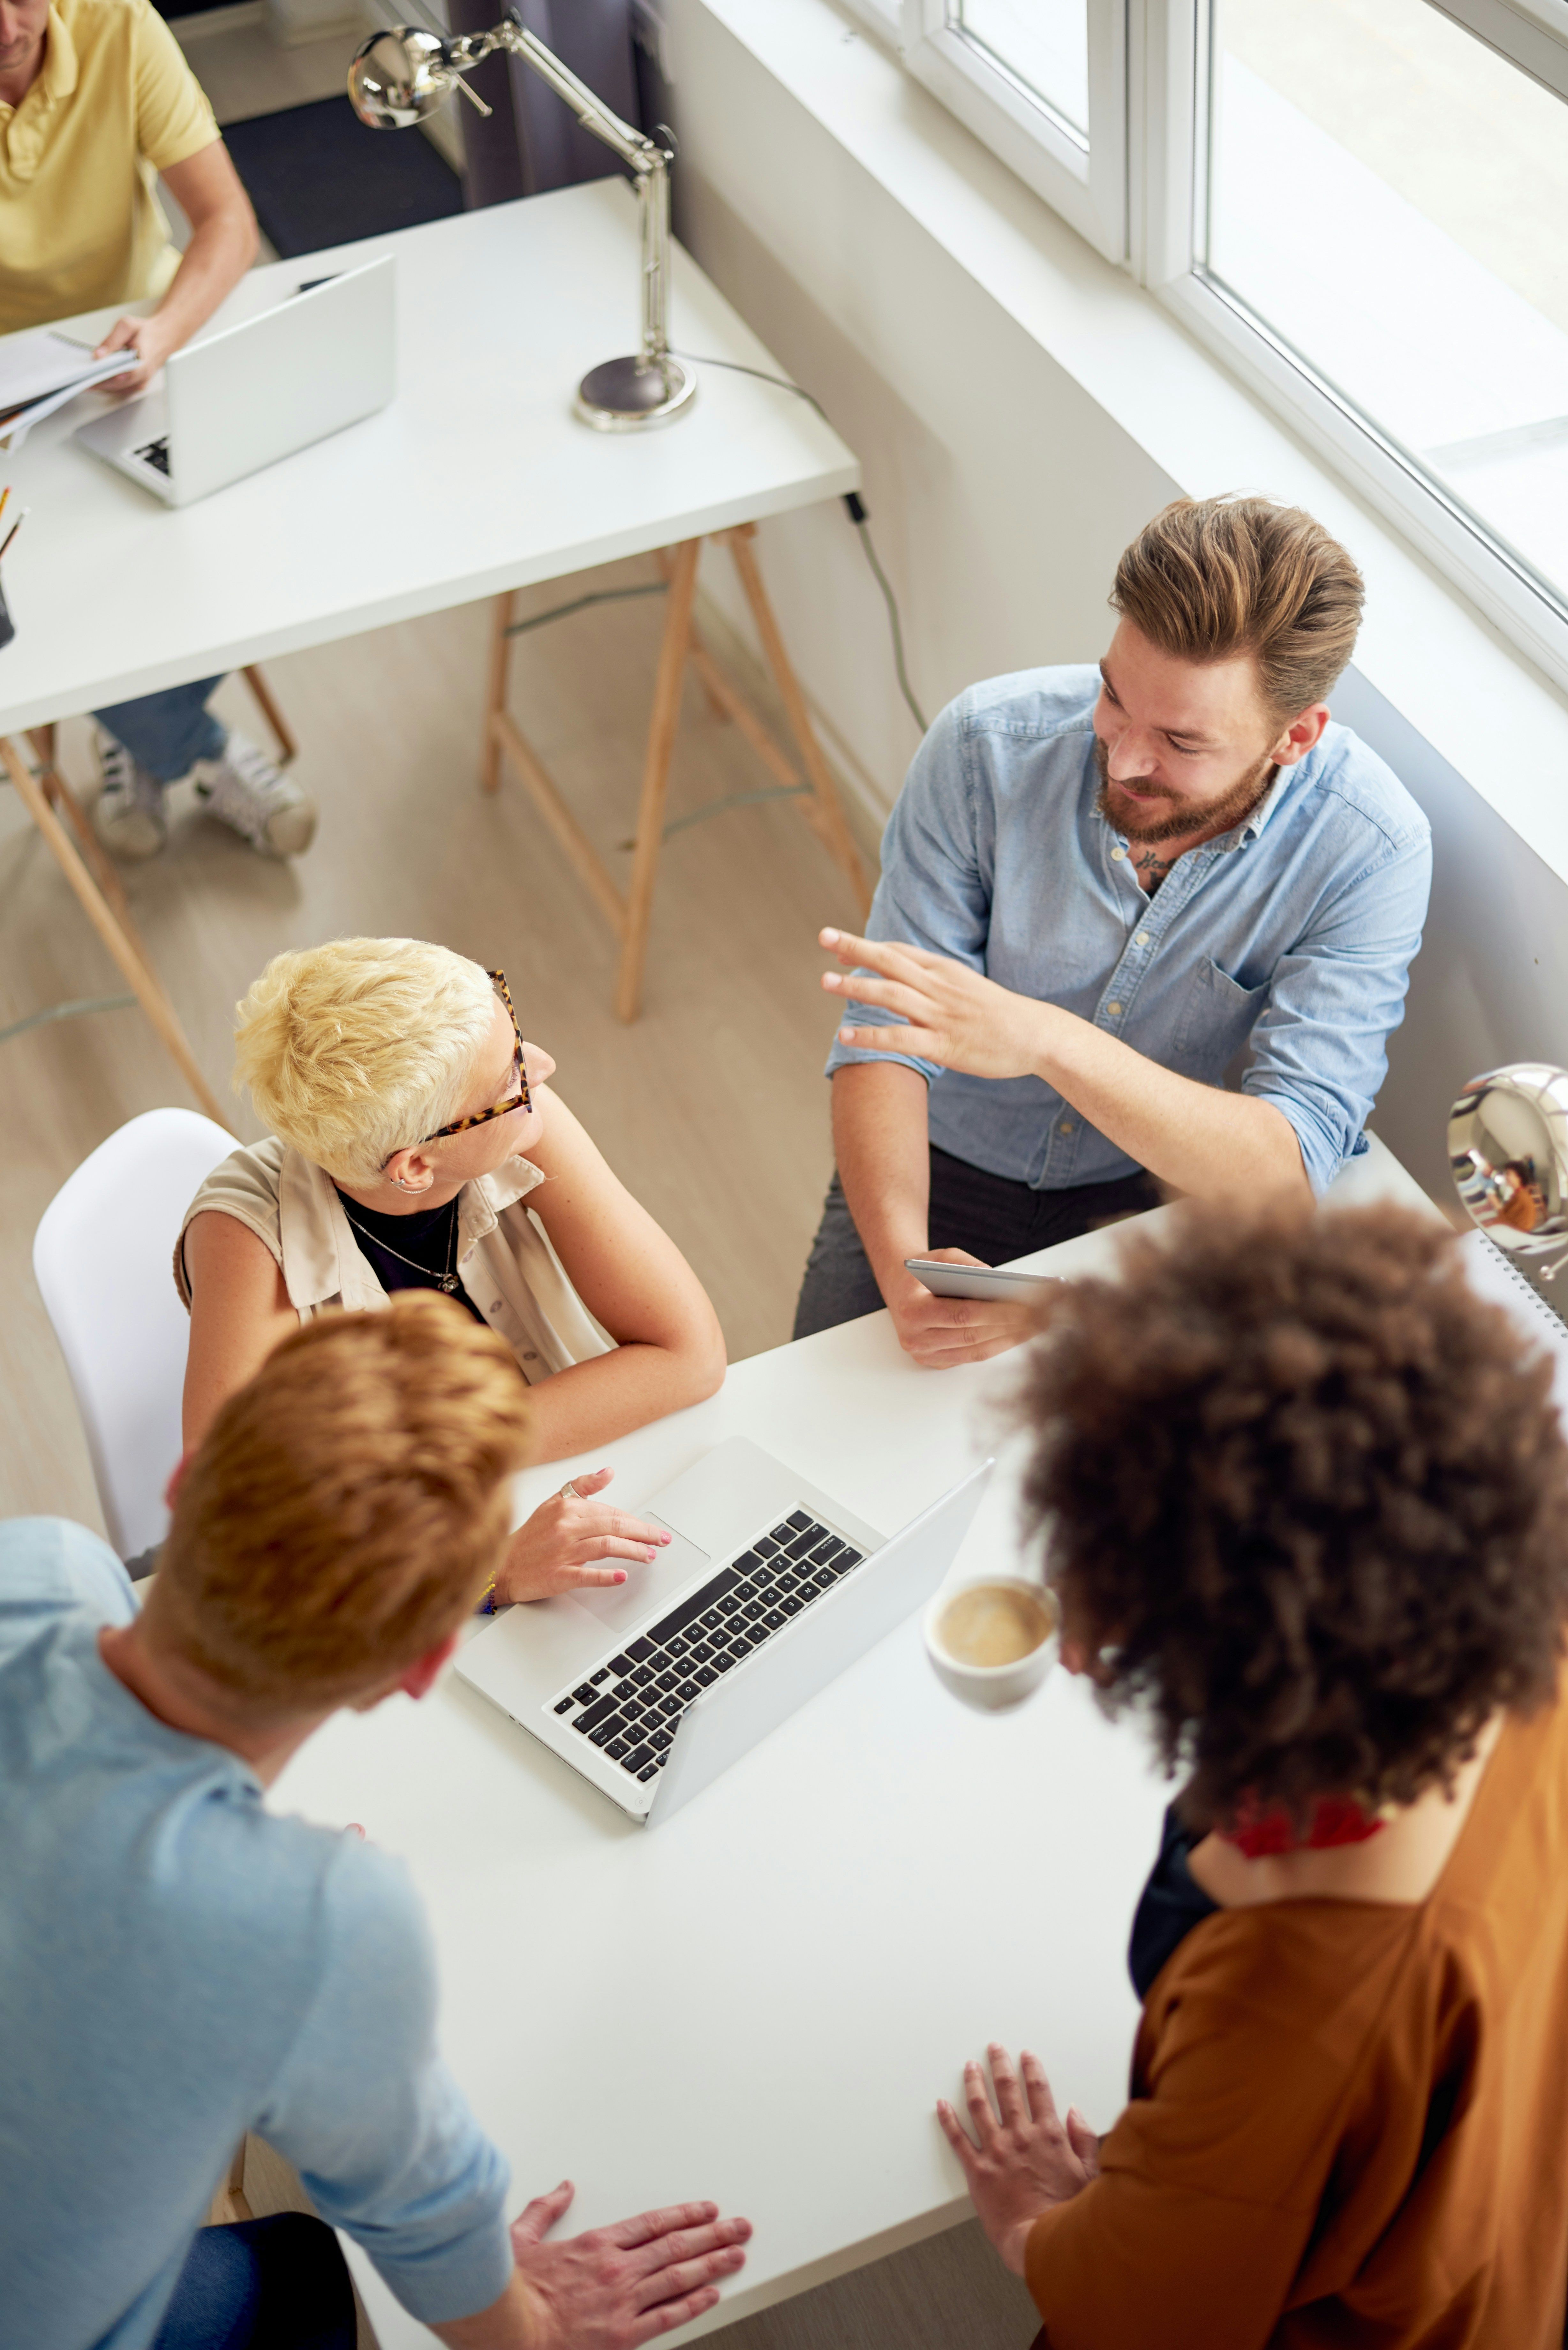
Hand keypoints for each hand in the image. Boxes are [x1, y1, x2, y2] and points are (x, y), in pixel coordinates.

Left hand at [93, 311, 179, 394]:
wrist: (163, 338)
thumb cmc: (146, 332)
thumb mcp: (127, 326)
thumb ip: (112, 340)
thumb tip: (98, 355)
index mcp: (142, 362)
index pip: (123, 376)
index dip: (106, 379)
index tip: (90, 378)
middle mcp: (143, 377)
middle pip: (117, 387)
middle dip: (98, 383)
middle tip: (81, 379)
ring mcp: (140, 383)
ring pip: (117, 391)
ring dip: (102, 386)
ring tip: (87, 378)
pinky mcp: (137, 385)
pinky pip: (120, 390)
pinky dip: (108, 385)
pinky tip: (99, 378)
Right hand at [495, 1468, 670, 1602]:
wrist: (501, 1565)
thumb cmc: (530, 1537)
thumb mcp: (552, 1503)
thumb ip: (582, 1486)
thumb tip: (609, 1472)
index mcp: (566, 1508)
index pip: (610, 1512)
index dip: (634, 1520)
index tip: (650, 1528)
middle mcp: (565, 1527)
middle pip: (613, 1526)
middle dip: (643, 1533)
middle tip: (660, 1539)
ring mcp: (562, 1552)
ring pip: (606, 1546)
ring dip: (633, 1551)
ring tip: (649, 1555)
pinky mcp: (558, 1575)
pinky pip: (587, 1575)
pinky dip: (606, 1576)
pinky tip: (622, 1576)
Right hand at [510, 2181, 750, 2348]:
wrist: (508, 2330)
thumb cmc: (514, 2290)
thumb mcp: (522, 2238)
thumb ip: (545, 2209)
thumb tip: (563, 2188)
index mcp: (596, 2244)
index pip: (653, 2223)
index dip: (685, 2215)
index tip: (706, 2210)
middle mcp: (616, 2269)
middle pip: (675, 2246)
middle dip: (712, 2235)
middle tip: (739, 2227)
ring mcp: (622, 2302)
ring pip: (678, 2277)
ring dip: (712, 2264)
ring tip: (736, 2254)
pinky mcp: (621, 2335)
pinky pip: (666, 2317)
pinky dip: (692, 2304)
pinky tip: (712, 2294)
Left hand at [821, 930, 1053, 1082]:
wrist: (1037, 1036)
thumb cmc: (1000, 1015)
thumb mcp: (967, 988)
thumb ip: (934, 986)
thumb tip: (903, 993)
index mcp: (945, 971)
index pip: (899, 951)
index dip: (867, 946)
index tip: (839, 945)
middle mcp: (940, 987)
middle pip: (890, 961)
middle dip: (854, 947)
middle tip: (823, 936)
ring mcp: (941, 1015)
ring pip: (891, 994)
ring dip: (855, 987)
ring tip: (825, 981)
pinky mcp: (944, 1045)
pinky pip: (900, 1038)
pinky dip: (870, 1036)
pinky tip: (845, 1037)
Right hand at [886, 1249, 1037, 1369]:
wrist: (899, 1288)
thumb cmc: (924, 1270)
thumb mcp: (943, 1257)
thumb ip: (968, 1266)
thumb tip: (1000, 1282)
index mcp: (911, 1310)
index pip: (961, 1315)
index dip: (996, 1313)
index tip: (1027, 1307)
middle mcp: (914, 1338)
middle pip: (971, 1337)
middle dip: (1009, 1327)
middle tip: (1041, 1317)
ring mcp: (923, 1355)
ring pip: (975, 1352)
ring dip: (1008, 1340)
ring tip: (1037, 1327)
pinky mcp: (934, 1362)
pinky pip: (971, 1358)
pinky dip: (996, 1346)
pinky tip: (1017, 1335)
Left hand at [937, 2044, 1098, 2274]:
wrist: (1042, 2241)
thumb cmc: (1067, 2213)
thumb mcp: (1088, 2174)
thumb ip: (1083, 2139)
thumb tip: (1075, 2113)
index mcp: (1048, 2135)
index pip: (1038, 2090)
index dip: (1031, 2069)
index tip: (1025, 2056)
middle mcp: (1020, 2136)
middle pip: (1007, 2089)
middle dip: (999, 2065)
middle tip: (993, 2049)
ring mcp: (997, 2151)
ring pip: (980, 2105)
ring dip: (973, 2082)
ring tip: (969, 2067)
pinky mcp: (978, 2170)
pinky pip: (958, 2139)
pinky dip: (947, 2120)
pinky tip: (941, 2106)